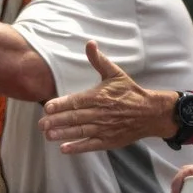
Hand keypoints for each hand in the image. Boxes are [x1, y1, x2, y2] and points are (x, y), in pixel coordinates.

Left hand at [39, 42, 179, 153]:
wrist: (150, 113)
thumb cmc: (130, 92)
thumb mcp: (115, 73)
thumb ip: (99, 60)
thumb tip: (90, 43)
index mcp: (100, 97)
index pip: (77, 101)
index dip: (61, 104)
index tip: (47, 107)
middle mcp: (100, 113)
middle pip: (75, 118)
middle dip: (57, 121)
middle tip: (41, 124)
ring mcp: (104, 129)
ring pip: (80, 132)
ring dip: (63, 134)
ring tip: (48, 135)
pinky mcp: (108, 141)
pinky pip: (91, 145)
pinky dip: (77, 147)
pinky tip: (64, 148)